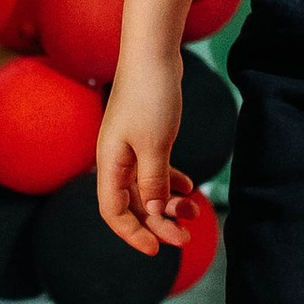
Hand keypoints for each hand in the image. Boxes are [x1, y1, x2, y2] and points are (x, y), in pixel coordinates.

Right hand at [97, 57, 198, 256]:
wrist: (153, 54)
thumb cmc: (150, 96)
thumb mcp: (155, 145)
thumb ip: (153, 182)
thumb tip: (155, 212)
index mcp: (109, 163)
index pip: (113, 212)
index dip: (133, 234)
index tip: (158, 249)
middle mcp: (115, 159)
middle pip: (133, 205)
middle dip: (159, 223)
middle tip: (186, 236)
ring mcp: (129, 148)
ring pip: (146, 188)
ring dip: (168, 203)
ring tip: (194, 211)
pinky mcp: (145, 137)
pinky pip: (155, 170)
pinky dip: (171, 181)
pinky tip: (189, 186)